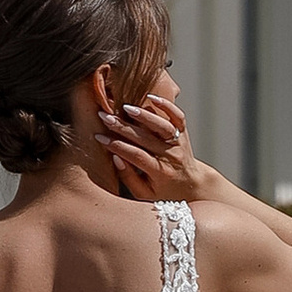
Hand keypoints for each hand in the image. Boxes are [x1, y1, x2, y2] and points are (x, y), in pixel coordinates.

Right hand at [97, 77, 213, 204]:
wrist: (192, 185)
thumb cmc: (164, 191)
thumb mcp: (144, 194)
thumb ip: (129, 178)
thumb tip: (115, 157)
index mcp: (160, 173)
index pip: (136, 156)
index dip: (116, 145)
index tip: (99, 137)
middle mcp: (171, 156)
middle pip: (146, 138)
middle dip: (122, 127)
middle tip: (104, 117)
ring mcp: (179, 143)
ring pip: (162, 126)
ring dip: (144, 116)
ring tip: (126, 108)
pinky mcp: (184, 133)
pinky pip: (178, 116)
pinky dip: (166, 105)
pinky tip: (151, 97)